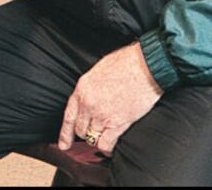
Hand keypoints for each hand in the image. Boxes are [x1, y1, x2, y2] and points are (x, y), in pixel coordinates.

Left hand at [57, 42, 163, 156]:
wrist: (146, 65)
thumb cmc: (128, 62)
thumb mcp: (100, 70)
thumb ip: (92, 86)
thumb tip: (93, 96)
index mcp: (83, 88)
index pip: (69, 116)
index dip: (65, 134)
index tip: (65, 144)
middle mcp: (89, 103)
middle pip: (81, 129)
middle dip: (87, 132)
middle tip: (96, 131)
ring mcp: (102, 114)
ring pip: (92, 138)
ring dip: (98, 138)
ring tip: (106, 136)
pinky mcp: (117, 123)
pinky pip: (105, 144)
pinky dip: (107, 148)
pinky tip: (111, 147)